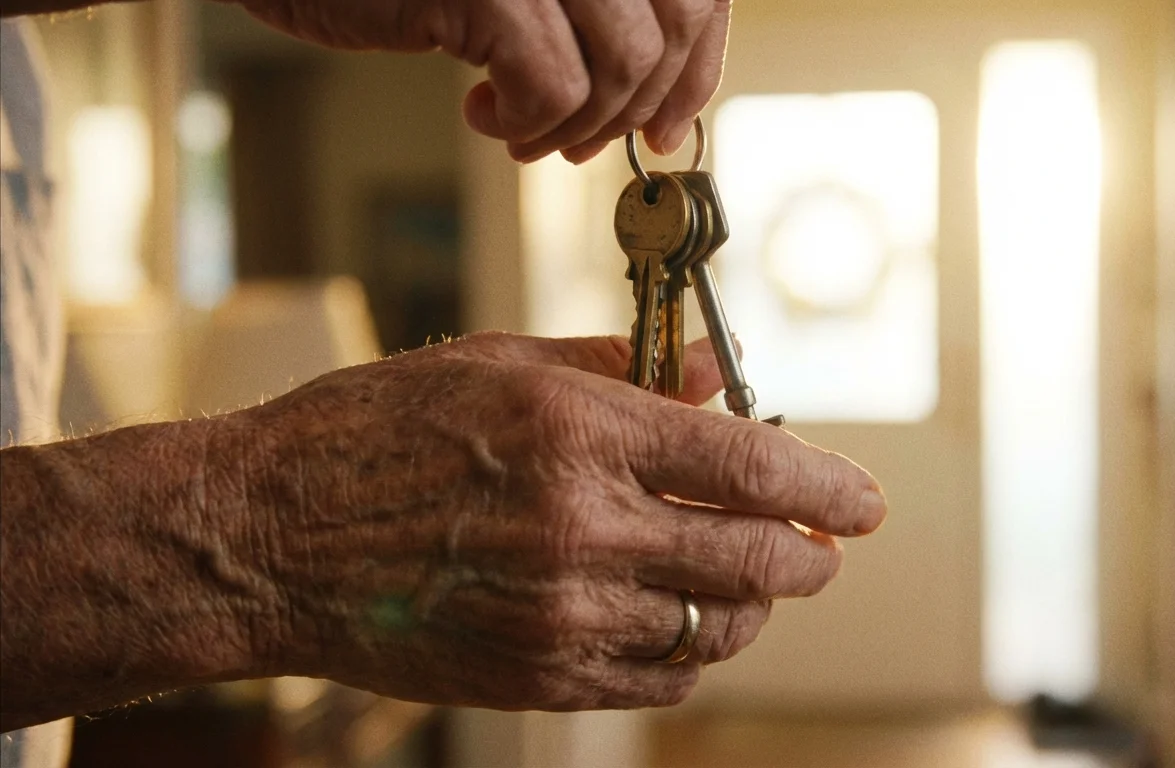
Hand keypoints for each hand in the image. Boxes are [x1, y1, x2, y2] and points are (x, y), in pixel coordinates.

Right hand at [232, 0, 730, 163]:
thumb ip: (598, 22)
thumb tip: (665, 109)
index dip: (698, 66)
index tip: (668, 126)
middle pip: (672, 27)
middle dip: (639, 107)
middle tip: (585, 145)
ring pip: (622, 65)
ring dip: (579, 124)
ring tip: (524, 132)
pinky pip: (552, 87)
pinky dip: (526, 122)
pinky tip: (482, 114)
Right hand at [236, 332, 885, 710]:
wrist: (268, 537)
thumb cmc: (370, 432)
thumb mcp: (496, 361)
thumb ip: (618, 365)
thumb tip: (712, 371)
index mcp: (577, 431)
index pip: (749, 465)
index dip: (827, 486)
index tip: (864, 501)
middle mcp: (581, 526)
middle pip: (754, 557)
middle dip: (809, 556)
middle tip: (822, 549)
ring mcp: (561, 613)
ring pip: (715, 626)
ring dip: (753, 605)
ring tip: (752, 582)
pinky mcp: (537, 675)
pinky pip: (657, 679)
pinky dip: (692, 653)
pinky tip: (685, 625)